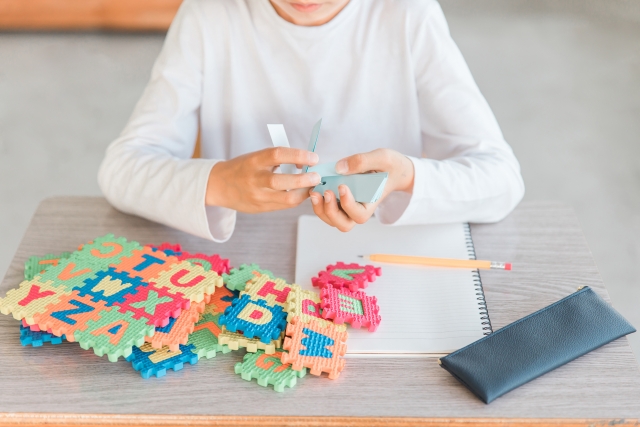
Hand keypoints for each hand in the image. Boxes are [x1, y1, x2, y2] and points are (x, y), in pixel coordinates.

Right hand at [206, 147, 320, 212]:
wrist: (220, 185)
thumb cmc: (243, 167)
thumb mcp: (256, 157)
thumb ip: (278, 159)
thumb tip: (306, 162)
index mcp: (253, 160)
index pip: (277, 155)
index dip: (298, 155)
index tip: (314, 157)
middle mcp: (254, 179)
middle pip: (281, 181)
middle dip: (303, 179)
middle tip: (316, 176)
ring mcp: (257, 196)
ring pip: (286, 199)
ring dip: (304, 193)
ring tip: (312, 185)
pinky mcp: (260, 208)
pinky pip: (284, 206)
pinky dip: (296, 199)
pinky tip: (302, 192)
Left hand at [309, 148, 413, 231]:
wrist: (393, 169)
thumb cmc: (390, 166)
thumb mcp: (382, 158)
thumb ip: (362, 161)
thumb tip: (338, 168)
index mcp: (372, 203)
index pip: (359, 215)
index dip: (348, 204)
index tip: (342, 186)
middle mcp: (359, 209)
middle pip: (344, 224)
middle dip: (331, 212)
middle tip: (325, 193)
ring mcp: (349, 207)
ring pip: (332, 219)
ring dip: (321, 209)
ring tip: (315, 192)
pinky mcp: (340, 201)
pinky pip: (327, 209)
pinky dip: (319, 202)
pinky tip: (315, 188)